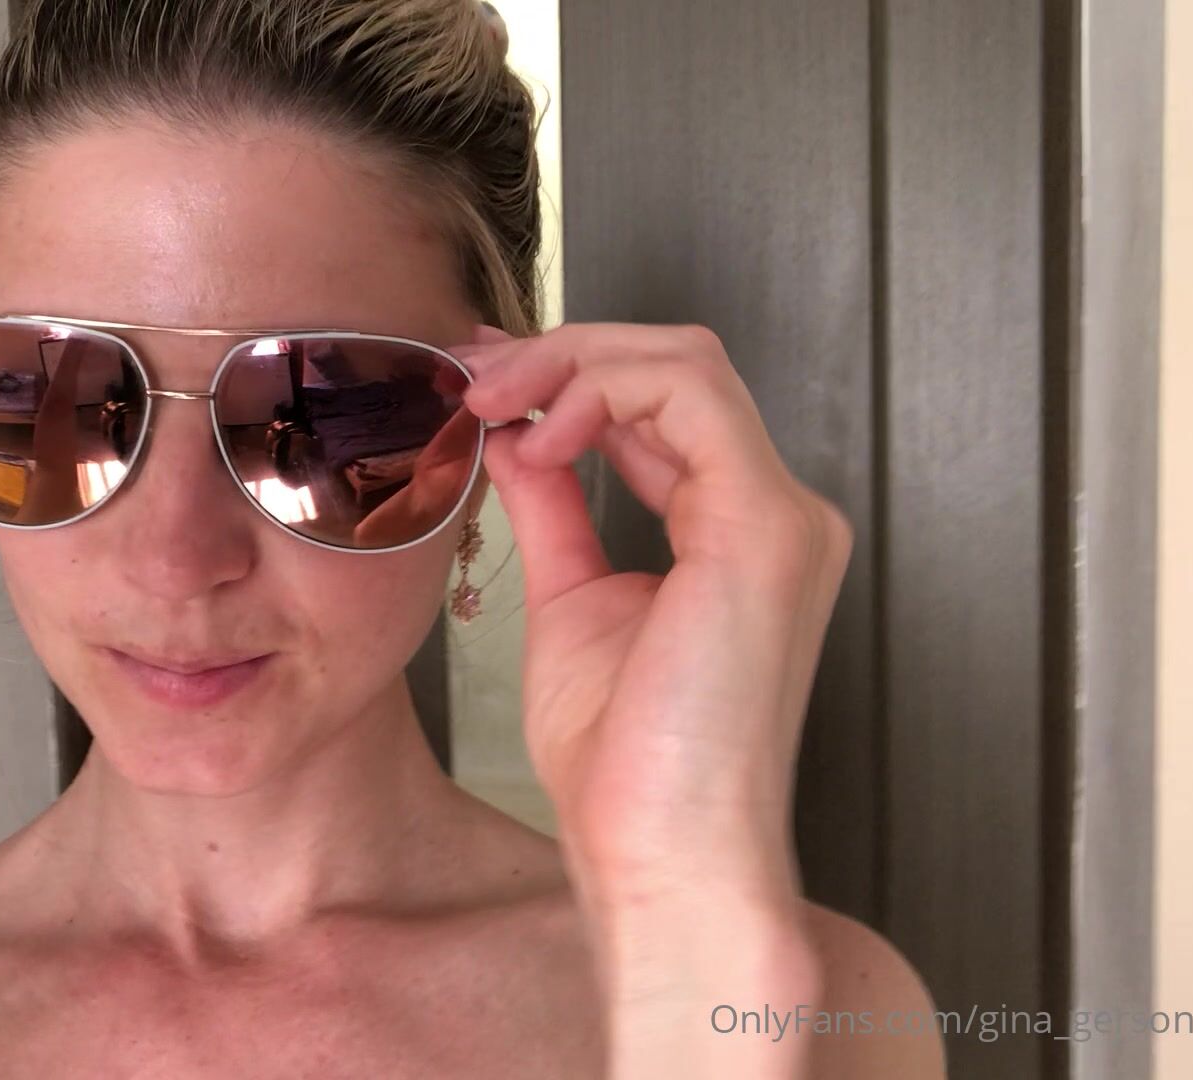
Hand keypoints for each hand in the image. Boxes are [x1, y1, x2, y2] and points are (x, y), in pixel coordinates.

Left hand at [456, 322, 853, 1076]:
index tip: (476, 381)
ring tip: (489, 401)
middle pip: (674, 366)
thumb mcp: (568, 599)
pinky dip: (601, 389)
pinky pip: (689, 395)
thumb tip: (516, 438)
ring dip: (571, 361)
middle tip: (469, 374)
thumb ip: (553, 506)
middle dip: (560, 353)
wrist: (656, 852)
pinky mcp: (763, 527)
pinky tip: (535, 435)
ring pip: (684, 362)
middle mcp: (772, 514)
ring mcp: (779, 517)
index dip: (564, 374)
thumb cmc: (623, 763)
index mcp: (733, 531)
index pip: (660, 405)